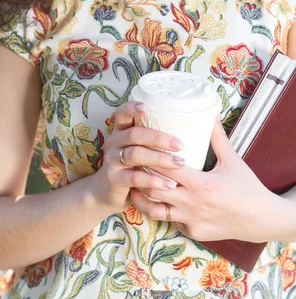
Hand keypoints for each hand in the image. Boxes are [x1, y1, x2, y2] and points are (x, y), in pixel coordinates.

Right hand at [89, 101, 184, 215]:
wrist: (106, 192)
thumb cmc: (131, 166)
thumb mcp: (137, 149)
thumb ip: (152, 139)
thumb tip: (193, 127)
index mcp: (120, 131)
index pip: (122, 113)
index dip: (131, 108)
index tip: (146, 106)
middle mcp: (114, 142)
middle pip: (134, 134)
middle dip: (159, 138)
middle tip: (180, 145)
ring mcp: (112, 161)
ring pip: (135, 155)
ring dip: (160, 159)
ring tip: (180, 163)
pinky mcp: (114, 179)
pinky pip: (135, 178)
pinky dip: (153, 181)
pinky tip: (169, 184)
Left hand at [129, 118, 280, 242]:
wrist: (260, 220)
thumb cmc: (246, 188)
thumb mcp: (232, 160)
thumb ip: (216, 138)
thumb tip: (208, 115)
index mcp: (200, 183)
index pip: (165, 168)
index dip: (150, 156)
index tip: (139, 146)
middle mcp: (192, 203)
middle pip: (153, 188)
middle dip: (139, 176)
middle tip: (130, 164)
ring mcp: (190, 220)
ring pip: (155, 209)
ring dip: (142, 197)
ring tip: (132, 184)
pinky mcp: (192, 232)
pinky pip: (170, 221)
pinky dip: (161, 210)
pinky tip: (154, 200)